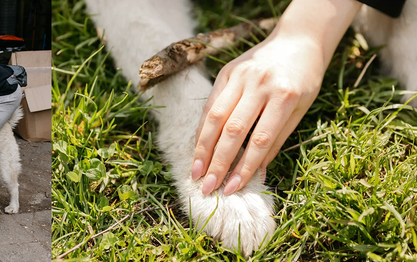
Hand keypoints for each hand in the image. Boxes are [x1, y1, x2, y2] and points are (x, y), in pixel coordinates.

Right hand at [193, 35, 326, 195]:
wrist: (298, 39)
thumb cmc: (304, 79)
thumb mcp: (301, 109)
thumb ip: (278, 139)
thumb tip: (258, 172)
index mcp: (285, 96)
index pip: (260, 139)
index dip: (244, 166)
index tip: (233, 188)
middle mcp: (259, 85)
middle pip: (232, 130)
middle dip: (217, 162)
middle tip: (207, 186)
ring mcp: (240, 76)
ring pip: (215, 117)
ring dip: (202, 148)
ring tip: (195, 170)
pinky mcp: (227, 72)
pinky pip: (210, 104)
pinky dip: (203, 128)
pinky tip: (197, 146)